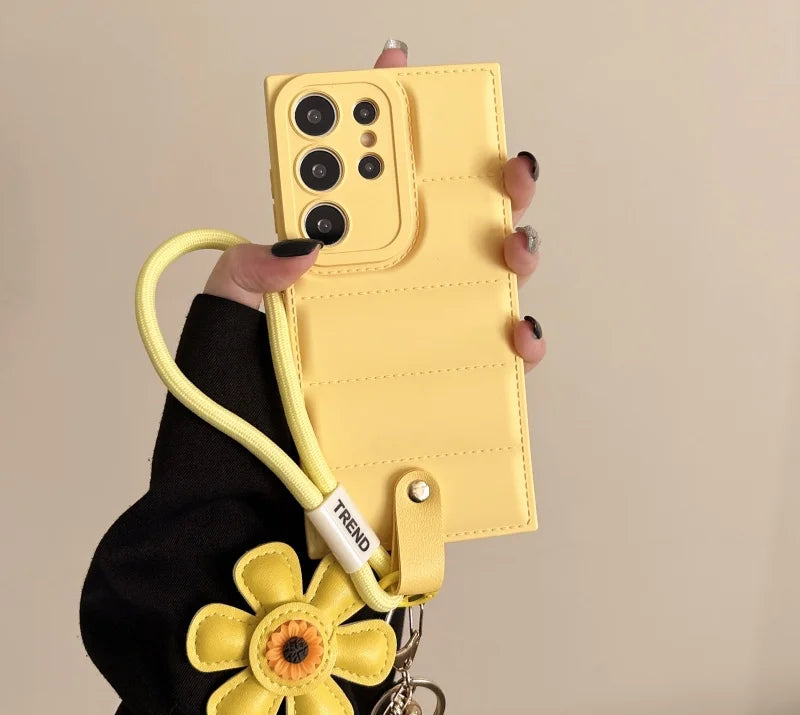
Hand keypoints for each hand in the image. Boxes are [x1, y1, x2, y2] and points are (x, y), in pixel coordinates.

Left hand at [205, 40, 543, 369]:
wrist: (254, 464)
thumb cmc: (244, 383)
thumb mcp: (232, 309)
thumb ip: (249, 266)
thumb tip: (301, 243)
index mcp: (339, 251)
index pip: (364, 175)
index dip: (381, 115)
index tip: (396, 67)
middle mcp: (389, 279)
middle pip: (449, 212)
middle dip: (482, 172)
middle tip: (498, 160)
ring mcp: (421, 325)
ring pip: (488, 272)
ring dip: (516, 245)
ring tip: (514, 242)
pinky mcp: (444, 375)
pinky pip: (497, 352)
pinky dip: (522, 340)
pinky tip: (519, 331)